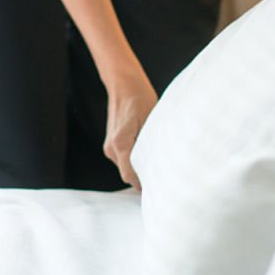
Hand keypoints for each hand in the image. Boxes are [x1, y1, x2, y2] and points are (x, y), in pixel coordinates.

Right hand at [102, 63, 157, 191]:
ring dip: (140, 166)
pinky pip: (124, 158)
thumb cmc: (140, 98)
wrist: (123, 84)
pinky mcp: (112, 143)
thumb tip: (160, 163)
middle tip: (164, 177)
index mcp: (121, 143)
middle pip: (129, 173)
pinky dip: (135, 158)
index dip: (144, 185)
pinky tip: (148, 151)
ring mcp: (110, 146)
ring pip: (127, 166)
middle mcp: (112, 148)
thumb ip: (152, 144)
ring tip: (158, 161)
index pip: (130, 176)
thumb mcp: (151, 119)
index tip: (159, 190)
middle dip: (144, 176)